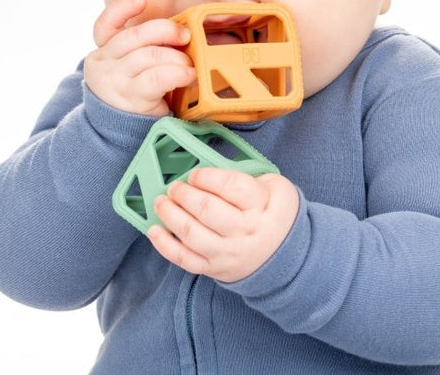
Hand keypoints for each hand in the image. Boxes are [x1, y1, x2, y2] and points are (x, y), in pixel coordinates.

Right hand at [83, 0, 194, 115]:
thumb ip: (144, 47)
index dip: (122, 10)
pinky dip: (177, 73)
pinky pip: (157, 78)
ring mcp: (115, 81)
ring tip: (190, 63)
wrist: (120, 133)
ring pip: (148, 55)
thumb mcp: (130, 67)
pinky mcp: (131, 98)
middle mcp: (104, 63)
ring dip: (175, 56)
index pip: (105, 26)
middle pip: (133, 36)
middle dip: (165, 30)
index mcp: (103, 51)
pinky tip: (189, 75)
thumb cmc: (135, 92)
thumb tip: (181, 30)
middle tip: (185, 34)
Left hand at [148, 168, 299, 282]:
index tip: (195, 174)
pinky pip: (184, 259)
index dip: (207, 177)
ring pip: (192, 234)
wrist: (285, 259)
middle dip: (184, 194)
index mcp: (261, 207)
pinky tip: (154, 230)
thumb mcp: (276, 189)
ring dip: (170, 215)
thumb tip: (211, 170)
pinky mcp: (214, 269)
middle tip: (175, 187)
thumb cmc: (273, 215)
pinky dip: (164, 245)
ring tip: (161, 202)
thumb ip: (250, 176)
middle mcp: (245, 232)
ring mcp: (227, 253)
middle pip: (207, 209)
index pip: (231, 187)